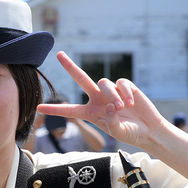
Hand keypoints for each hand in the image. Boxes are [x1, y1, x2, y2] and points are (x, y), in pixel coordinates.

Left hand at [37, 51, 164, 147]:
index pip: (70, 110)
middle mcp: (98, 99)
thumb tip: (109, 105)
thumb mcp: (118, 132)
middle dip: (70, 67)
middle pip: (81, 79)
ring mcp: (111, 91)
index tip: (39, 108)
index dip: (55, 109)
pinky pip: (120, 83)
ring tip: (121, 107)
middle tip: (59, 54)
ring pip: (104, 83)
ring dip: (112, 95)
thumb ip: (111, 121)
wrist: (149, 129)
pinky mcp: (125, 86)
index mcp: (91, 112)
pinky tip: (131, 102)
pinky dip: (125, 92)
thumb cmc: (131, 133)